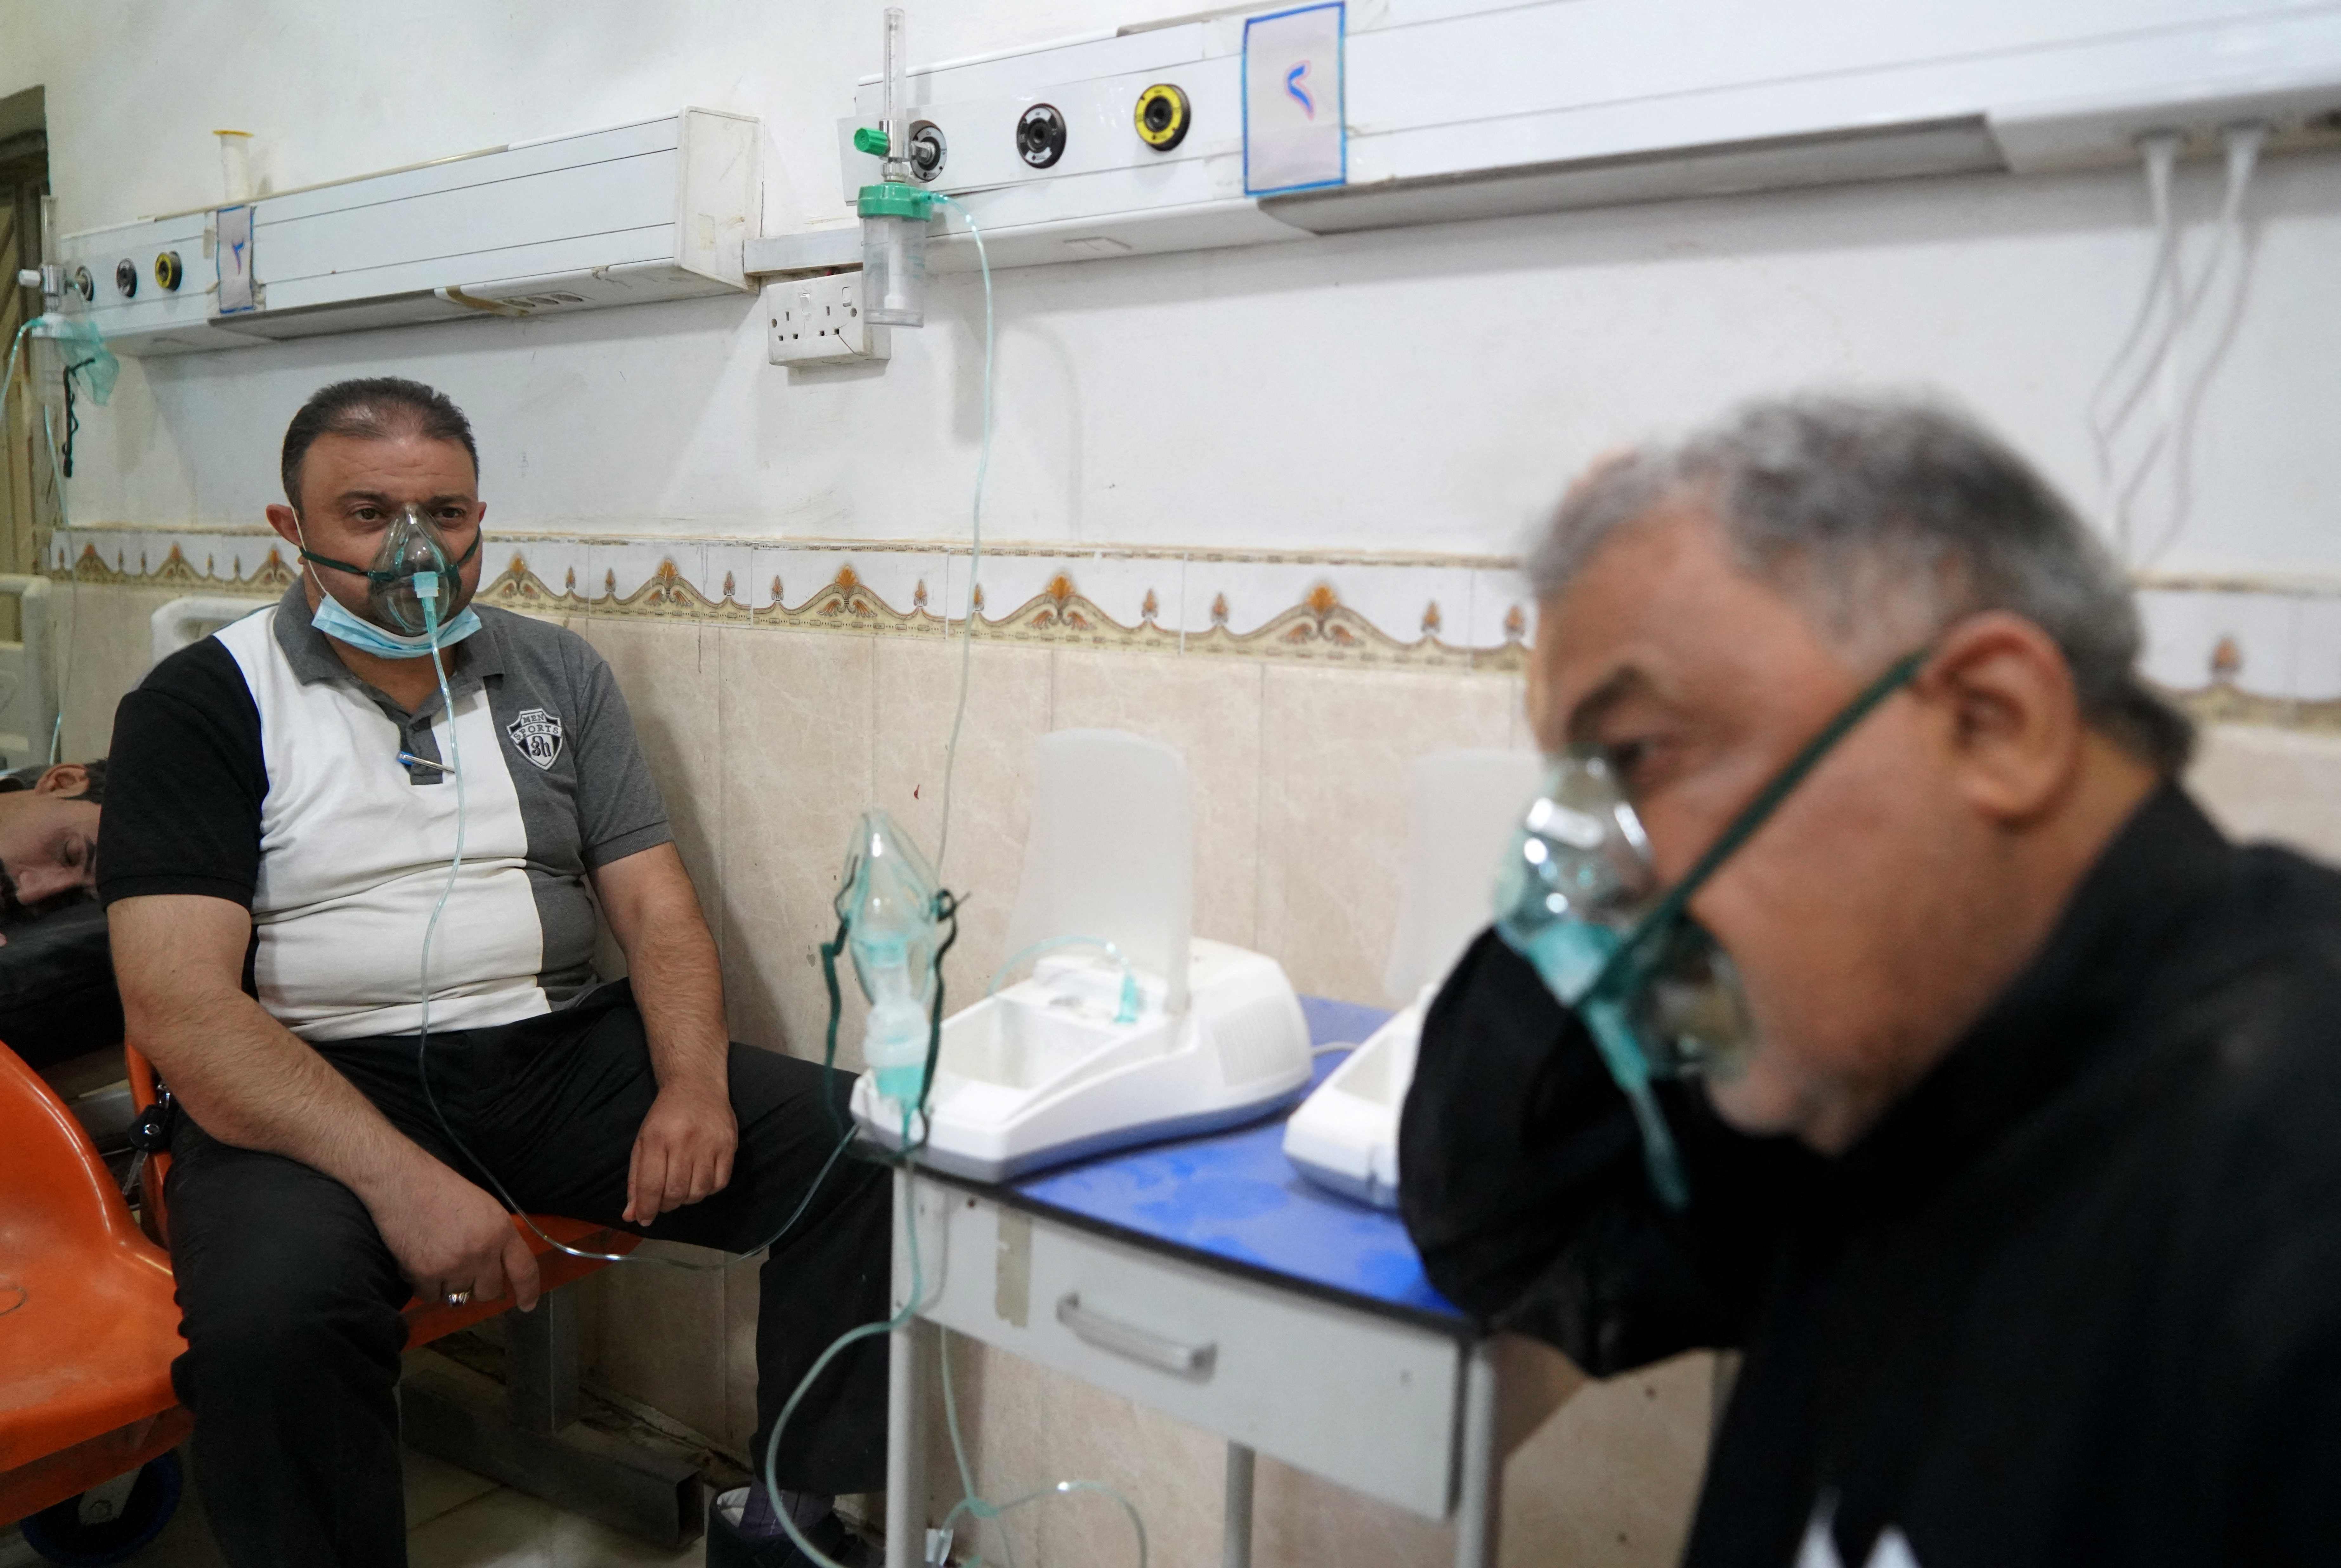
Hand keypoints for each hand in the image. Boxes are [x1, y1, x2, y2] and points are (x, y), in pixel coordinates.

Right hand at [369, 1157, 540, 1312]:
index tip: (527, 1305)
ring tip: (438, 1256)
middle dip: (479, 1285)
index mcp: (501, 1231)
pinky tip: (420, 1262)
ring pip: (459, 1296)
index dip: (528, 1291)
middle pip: (489, 1291)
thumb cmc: (443, 1189)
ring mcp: (453, 1265)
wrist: (403, 1182)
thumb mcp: (484, 1208)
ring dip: (450, 1285)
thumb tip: (498, 1269)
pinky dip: (426, 1285)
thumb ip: (495, 1239)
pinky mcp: (425, 1274)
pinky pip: (431, 1296)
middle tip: (464, 1269)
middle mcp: (481, 1252)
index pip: (524, 1270)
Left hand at [625, 1081, 737, 1224]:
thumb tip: (631, 1215)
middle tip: (663, 1202)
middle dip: (666, 1205)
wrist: (696, 1086)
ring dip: (687, 1199)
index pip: (651, 1184)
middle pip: (675, 1191)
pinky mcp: (729, 1145)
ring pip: (699, 1191)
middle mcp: (684, 1141)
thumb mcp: (643, 1143)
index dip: (646, 1208)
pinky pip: (720, 1183)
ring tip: (681, 1190)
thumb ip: (636, 1180)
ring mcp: (710, 1143)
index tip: (644, 1218)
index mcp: (657, 1138)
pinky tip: (699, 1180)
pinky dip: (707, 1190)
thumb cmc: (665, 1117)